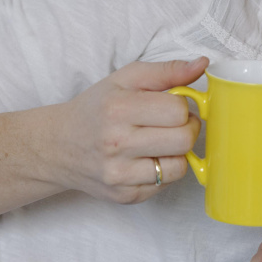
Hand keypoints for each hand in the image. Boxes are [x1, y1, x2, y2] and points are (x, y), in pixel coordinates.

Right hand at [53, 57, 206, 203]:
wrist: (58, 146)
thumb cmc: (96, 109)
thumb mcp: (125, 79)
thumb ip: (167, 71)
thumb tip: (202, 65)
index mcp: (117, 109)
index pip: (178, 110)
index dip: (183, 106)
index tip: (173, 106)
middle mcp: (116, 144)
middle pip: (184, 140)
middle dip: (187, 129)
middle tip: (173, 124)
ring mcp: (120, 174)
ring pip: (179, 167)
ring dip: (177, 153)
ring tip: (160, 142)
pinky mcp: (125, 196)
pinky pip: (165, 185)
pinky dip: (163, 171)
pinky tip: (147, 159)